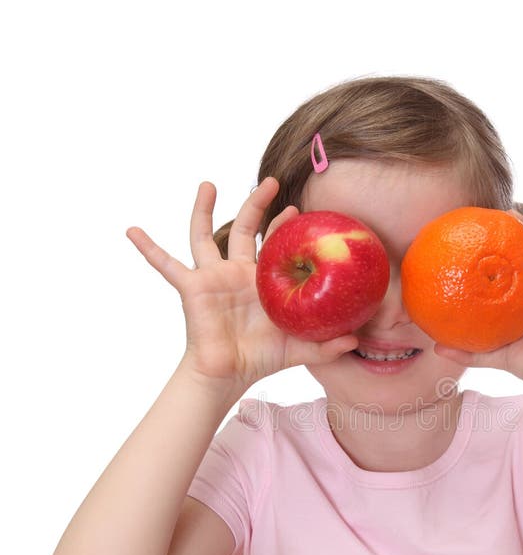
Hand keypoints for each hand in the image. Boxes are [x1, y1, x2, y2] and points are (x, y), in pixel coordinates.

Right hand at [126, 177, 359, 390]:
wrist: (227, 374)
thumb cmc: (260, 358)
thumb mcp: (300, 349)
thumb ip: (327, 344)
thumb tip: (357, 341)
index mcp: (260, 281)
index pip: (274, 244)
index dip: (285, 227)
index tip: (299, 210)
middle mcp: (235, 272)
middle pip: (244, 228)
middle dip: (256, 203)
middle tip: (271, 180)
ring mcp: (211, 277)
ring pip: (203, 235)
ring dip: (202, 209)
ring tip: (207, 183)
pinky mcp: (191, 288)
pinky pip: (165, 264)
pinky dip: (149, 249)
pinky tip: (132, 230)